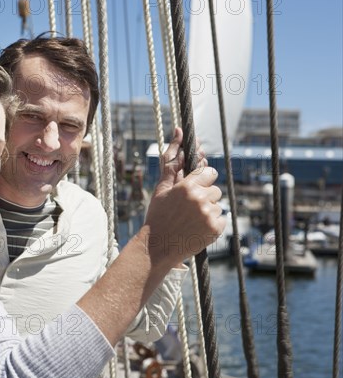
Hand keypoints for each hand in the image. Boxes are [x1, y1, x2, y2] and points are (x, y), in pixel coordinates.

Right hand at [144, 128, 224, 266]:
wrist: (157, 247)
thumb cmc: (158, 215)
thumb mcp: (162, 188)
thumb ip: (173, 161)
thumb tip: (179, 130)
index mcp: (188, 186)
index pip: (209, 172)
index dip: (201, 181)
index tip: (192, 190)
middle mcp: (201, 198)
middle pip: (215, 189)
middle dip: (205, 196)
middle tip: (188, 209)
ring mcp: (210, 214)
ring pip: (218, 204)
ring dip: (208, 210)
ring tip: (190, 220)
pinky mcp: (216, 229)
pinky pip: (221, 218)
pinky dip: (212, 223)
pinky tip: (196, 228)